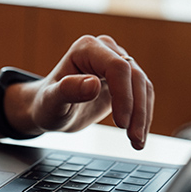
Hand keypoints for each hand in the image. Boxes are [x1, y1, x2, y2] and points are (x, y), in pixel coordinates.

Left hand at [15, 35, 153, 149]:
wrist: (50, 110)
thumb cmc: (47, 104)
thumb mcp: (51, 101)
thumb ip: (68, 90)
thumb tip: (93, 84)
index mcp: (86, 49)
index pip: (117, 67)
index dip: (123, 96)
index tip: (121, 124)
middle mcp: (105, 50)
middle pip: (134, 76)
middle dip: (137, 110)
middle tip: (134, 139)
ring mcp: (117, 63)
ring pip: (143, 86)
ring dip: (143, 116)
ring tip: (137, 142)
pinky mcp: (125, 79)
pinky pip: (142, 95)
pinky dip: (143, 116)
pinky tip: (138, 135)